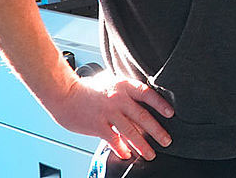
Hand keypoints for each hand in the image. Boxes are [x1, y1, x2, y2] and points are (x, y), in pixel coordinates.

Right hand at [50, 76, 173, 159]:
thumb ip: (126, 91)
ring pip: (130, 131)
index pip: (147, 94)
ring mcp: (108, 112)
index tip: (171, 114)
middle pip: (142, 116)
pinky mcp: (97, 125)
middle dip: (157, 131)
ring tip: (150, 154)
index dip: (160, 104)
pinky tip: (127, 155)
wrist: (64, 95)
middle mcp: (118, 99)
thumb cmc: (88, 89)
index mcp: (124, 86)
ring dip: (142, 145)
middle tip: (167, 141)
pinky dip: (121, 148)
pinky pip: (113, 139)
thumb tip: (142, 99)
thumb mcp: (111, 82)